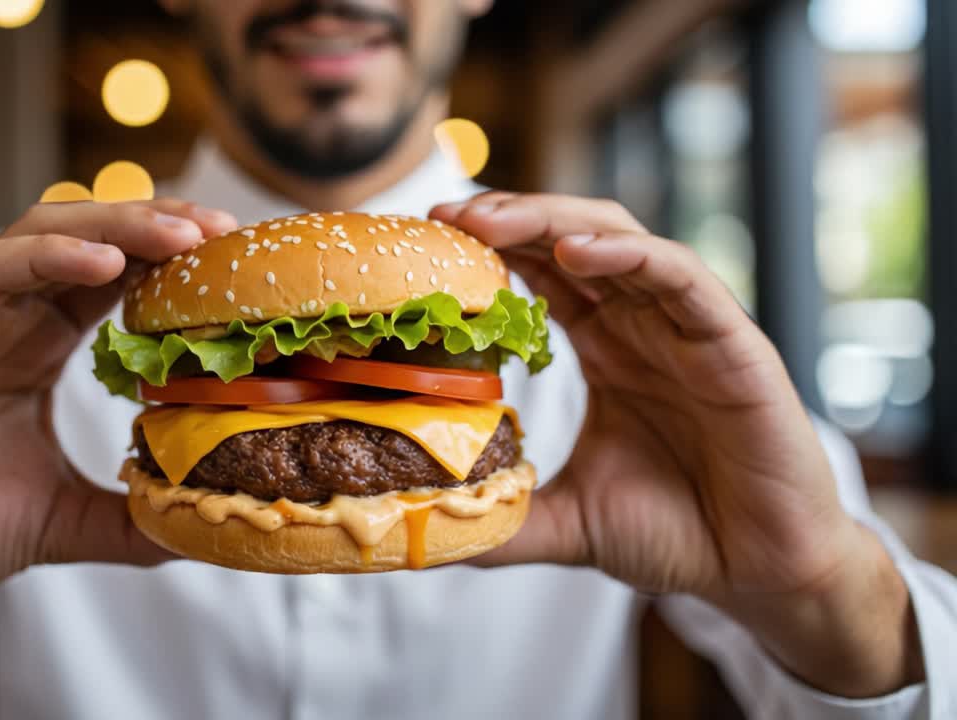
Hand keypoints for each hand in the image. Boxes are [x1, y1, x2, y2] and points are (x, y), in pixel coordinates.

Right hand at [0, 199, 237, 678]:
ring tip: (182, 235)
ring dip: (117, 226)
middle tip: (223, 229)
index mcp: (39, 345)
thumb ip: (128, 517)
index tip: (237, 263)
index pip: (117, 279)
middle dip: (158, 226)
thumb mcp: (64, 519)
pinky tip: (104, 263)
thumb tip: (199, 524)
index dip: (173, 262)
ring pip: (42, 237)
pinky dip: (46, 258)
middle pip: (90, 240)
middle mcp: (6, 319)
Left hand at [431, 193, 922, 696]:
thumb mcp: (569, 521)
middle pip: (571, 242)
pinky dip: (628, 255)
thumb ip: (506, 517)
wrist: (760, 571)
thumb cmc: (678, 531)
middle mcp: (645, 325)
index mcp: (608, 348)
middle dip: (508, 220)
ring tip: (489, 220)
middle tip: (445, 216)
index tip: (429, 240)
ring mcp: (688, 328)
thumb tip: (428, 533)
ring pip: (619, 242)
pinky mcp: (733, 343)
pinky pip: (679, 278)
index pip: (542, 275)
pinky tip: (572, 249)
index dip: (488, 251)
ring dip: (552, 221)